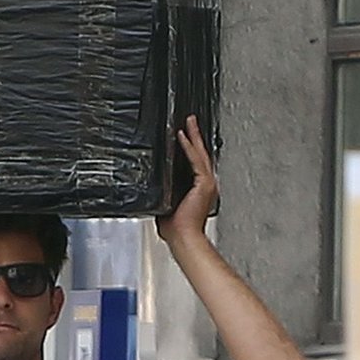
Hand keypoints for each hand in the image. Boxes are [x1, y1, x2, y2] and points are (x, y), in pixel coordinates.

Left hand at [156, 117, 218, 249]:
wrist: (183, 237)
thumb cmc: (176, 228)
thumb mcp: (167, 205)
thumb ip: (164, 193)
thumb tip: (152, 187)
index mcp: (199, 189)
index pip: (196, 163)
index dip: (191, 147)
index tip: (184, 135)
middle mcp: (206, 184)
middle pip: (200, 154)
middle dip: (195, 136)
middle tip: (191, 121)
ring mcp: (207, 183)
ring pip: (200, 153)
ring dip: (194, 136)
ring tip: (189, 122)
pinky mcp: (204, 183)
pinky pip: (196, 160)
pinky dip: (188, 147)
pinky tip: (182, 136)